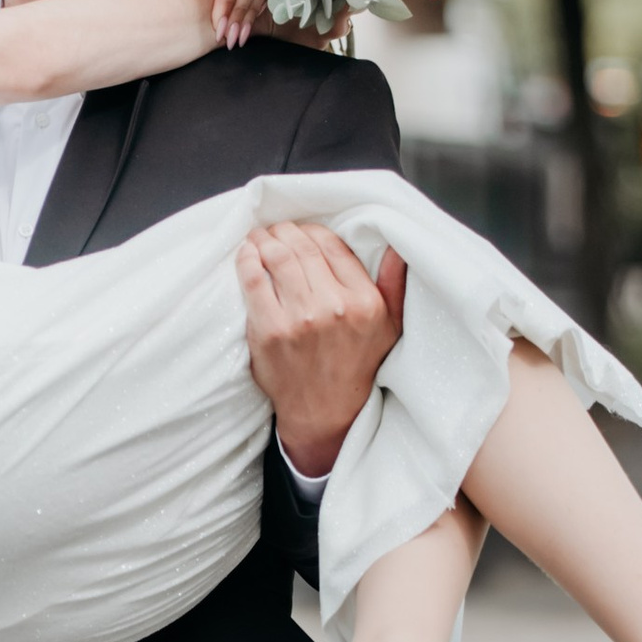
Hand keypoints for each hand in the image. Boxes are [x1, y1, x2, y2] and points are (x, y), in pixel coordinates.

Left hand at [238, 222, 406, 475]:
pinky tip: (246, 254)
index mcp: (364, 302)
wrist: (325, 411)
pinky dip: (247, 261)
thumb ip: (393, 285)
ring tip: (259, 237)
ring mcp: (300, 319)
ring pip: (278, 259)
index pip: (333, 247)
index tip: (301, 231)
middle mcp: (334, 307)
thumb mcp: (389, 327)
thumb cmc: (356, 366)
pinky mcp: (270, 330)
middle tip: (275, 229)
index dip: (313, 232)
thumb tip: (396, 246)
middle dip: (285, 231)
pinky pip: (253, 281)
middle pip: (303, 249)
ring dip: (264, 240)